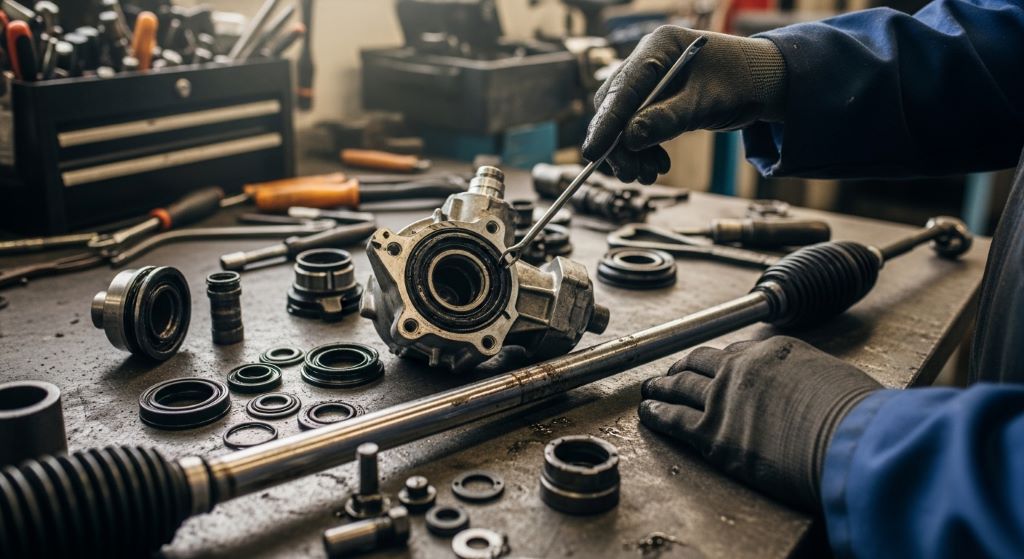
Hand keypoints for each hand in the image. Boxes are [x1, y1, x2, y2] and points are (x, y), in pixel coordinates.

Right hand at [583, 27, 786, 183]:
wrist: (766, 84)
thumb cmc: (742, 83)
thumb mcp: (706, 103)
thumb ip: (668, 119)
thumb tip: (629, 139)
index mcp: (658, 46)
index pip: (622, 88)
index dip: (606, 122)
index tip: (593, 152)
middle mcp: (647, 60)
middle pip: (616, 106)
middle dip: (621, 145)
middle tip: (631, 175)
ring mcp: (649, 81)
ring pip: (624, 122)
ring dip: (632, 153)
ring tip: (650, 175)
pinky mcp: (655, 100)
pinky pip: (638, 127)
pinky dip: (644, 150)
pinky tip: (658, 165)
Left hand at [639, 336, 879, 510]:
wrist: (851, 440)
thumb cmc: (858, 417)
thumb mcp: (835, 378)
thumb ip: (811, 378)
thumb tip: (812, 389)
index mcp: (774, 351)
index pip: (736, 352)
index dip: (720, 361)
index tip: (712, 366)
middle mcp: (742, 369)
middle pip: (701, 363)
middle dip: (683, 366)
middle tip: (673, 372)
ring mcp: (724, 400)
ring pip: (680, 386)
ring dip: (662, 386)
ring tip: (652, 388)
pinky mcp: (713, 434)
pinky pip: (673, 419)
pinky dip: (656, 414)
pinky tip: (648, 412)